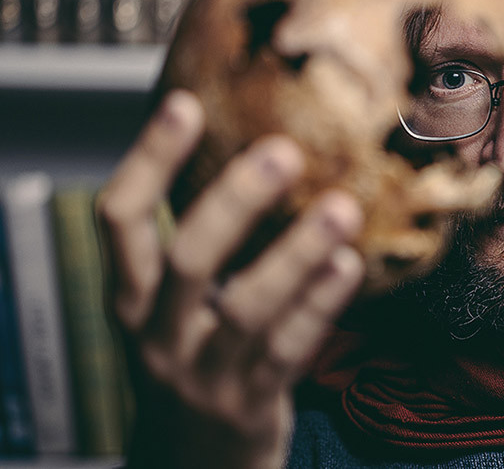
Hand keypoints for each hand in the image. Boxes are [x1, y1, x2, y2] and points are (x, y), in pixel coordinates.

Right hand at [97, 90, 364, 468]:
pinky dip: (318, 306)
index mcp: (130, 296)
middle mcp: (156, 333)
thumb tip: (253, 153)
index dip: (147, 159)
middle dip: (233, 202)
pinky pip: (287, 352)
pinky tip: (349, 266)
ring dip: (295, 255)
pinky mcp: (248, 406)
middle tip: (283, 151)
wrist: (190, 464)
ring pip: (245, 309)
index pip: (120, 219)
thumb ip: (204, 245)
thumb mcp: (174, 306)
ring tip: (341, 209)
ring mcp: (201, 374)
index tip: (185, 103)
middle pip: (187, 259)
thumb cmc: (193, 357)